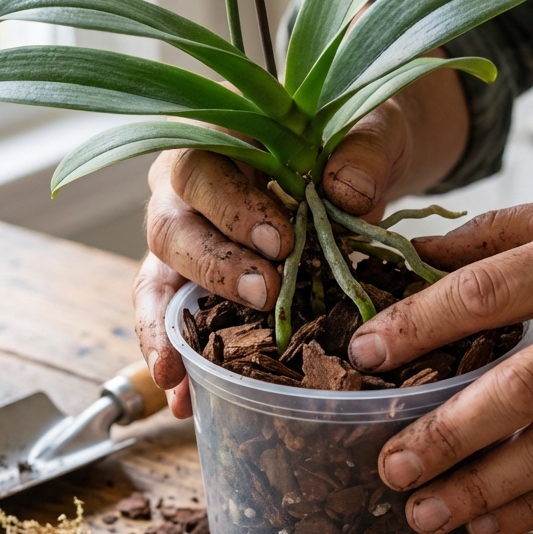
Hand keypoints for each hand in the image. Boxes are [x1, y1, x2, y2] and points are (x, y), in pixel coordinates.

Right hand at [133, 62, 468, 414]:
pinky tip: (185, 400)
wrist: (363, 161)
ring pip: (158, 282)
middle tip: (265, 295)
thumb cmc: (357, 140)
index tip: (281, 242)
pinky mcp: (202, 284)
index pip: (201, 170)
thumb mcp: (374, 133)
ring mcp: (189, 240)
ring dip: (171, 329)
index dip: (232, 208)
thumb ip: (364, 154)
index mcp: (215, 140)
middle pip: (170, 230)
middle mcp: (186, 192)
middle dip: (214, 269)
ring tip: (182, 374)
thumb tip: (346, 192)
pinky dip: (180, 358)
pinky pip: (178, 321)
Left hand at [346, 190, 532, 533]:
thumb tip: (415, 249)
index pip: (487, 292)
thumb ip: (501, 229)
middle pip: (518, 389)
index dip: (420, 324)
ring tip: (421, 513)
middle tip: (388, 466)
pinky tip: (488, 522)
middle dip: (446, 435)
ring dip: (483, 490)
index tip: (365, 353)